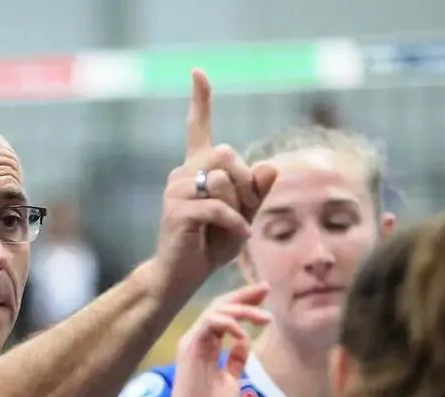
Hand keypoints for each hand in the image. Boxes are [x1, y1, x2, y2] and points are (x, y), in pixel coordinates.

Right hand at [153, 70, 277, 292]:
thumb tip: (268, 167)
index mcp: (196, 169)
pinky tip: (239, 238)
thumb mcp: (243, 217)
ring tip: (236, 229)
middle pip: (227, 153)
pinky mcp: (177, 211)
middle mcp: (182, 173)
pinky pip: (219, 208)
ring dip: (241, 207)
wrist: (179, 277)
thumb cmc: (210, 246)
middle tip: (245, 212)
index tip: (198, 72)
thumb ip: (257, 193)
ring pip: (225, 180)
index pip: (198, 127)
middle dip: (246, 183)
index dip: (200, 99)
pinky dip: (236, 225)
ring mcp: (176, 191)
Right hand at [167, 284, 271, 396]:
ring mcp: (193, 341)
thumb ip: (236, 360)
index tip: (265, 296)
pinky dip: (227, 322)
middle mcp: (198, 339)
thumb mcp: (231, 379)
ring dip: (242, 309)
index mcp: (206, 345)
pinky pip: (209, 323)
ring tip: (264, 317)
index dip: (244, 303)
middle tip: (266, 288)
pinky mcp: (190, 347)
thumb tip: (245, 341)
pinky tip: (242, 332)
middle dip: (244, 295)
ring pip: (215, 310)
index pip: (224, 315)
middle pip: (220, 306)